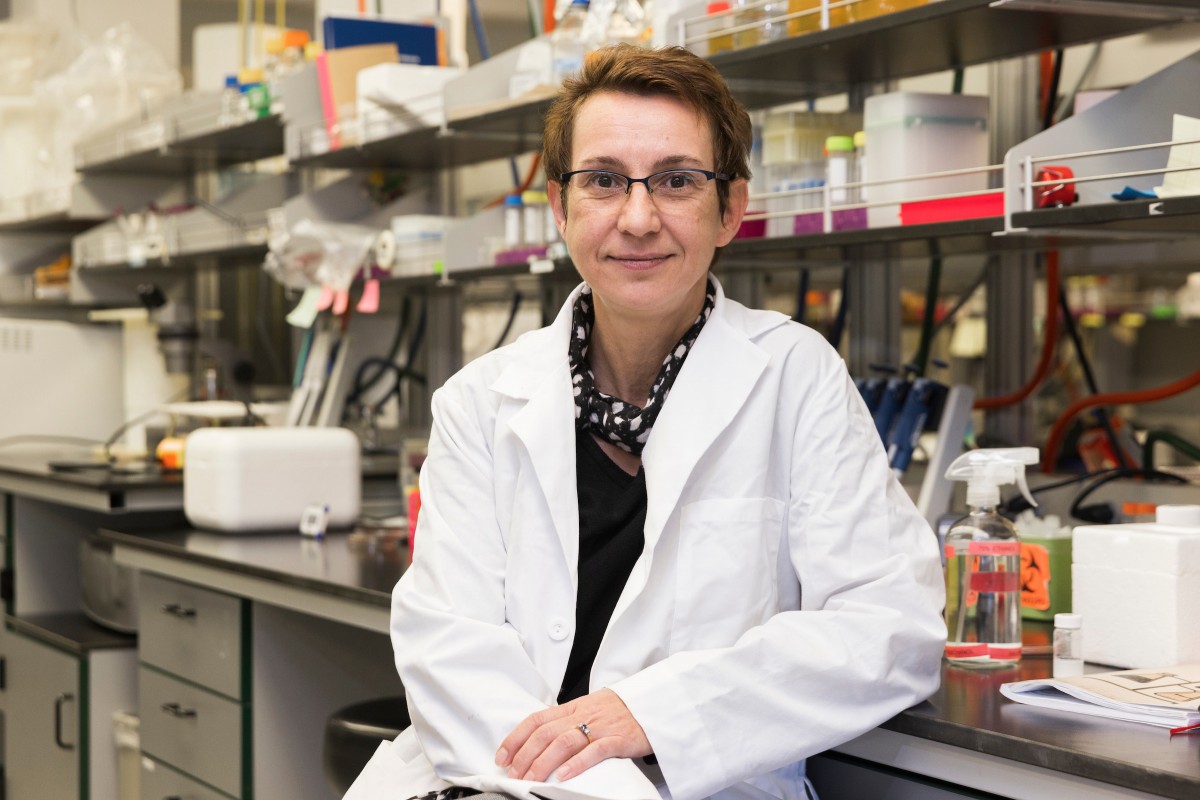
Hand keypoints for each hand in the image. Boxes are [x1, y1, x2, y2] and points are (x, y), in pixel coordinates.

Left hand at [495, 688, 651, 782]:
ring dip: (544, 762)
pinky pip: (596, 750)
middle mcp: (582, 715)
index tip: (501, 756)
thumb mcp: (587, 709)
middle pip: (545, 733)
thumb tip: (537, 740)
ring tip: (531, 779)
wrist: (651, 704)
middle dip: (524, 755)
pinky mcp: (618, 739)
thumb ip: (565, 722)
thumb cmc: (618, 710)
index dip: (515, 738)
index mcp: (572, 708)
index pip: (536, 720)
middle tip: (513, 774)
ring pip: (565, 742)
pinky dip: (578, 763)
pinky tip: (565, 775)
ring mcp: (600, 727)